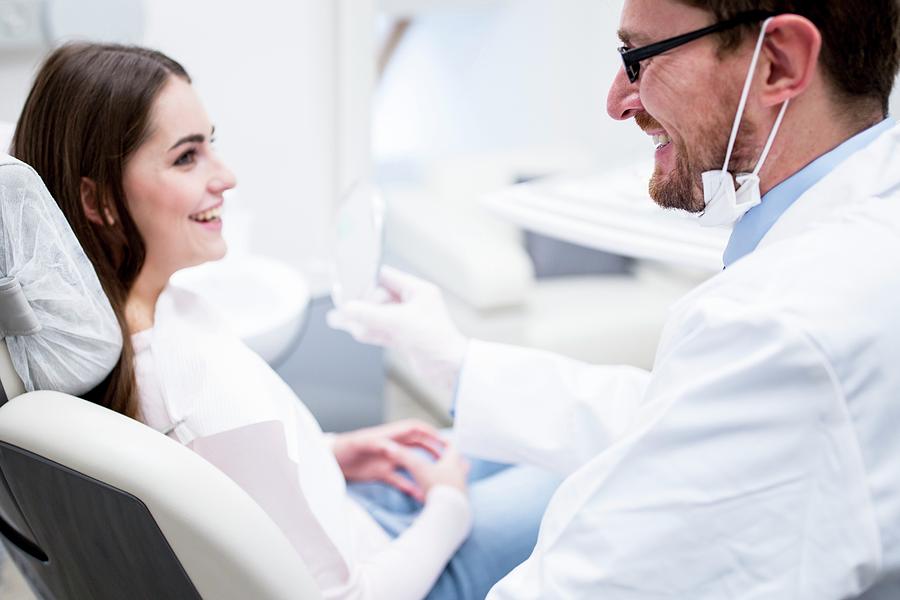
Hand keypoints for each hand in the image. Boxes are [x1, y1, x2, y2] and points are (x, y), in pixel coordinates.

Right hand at [327, 266, 468, 391]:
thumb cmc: (435, 340)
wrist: (450, 369)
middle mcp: (412, 303)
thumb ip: (370, 315)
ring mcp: (407, 321)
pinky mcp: (403, 337)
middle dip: (361, 306)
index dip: (366, 282)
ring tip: (341, 321)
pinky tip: (355, 332)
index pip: (385, 277)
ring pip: (377, 316)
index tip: (348, 286)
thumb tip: (346, 308)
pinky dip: (369, 332)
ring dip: (362, 320)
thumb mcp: (398, 322)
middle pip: (378, 298)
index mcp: (417, 290)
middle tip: (343, 310)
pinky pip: (381, 331)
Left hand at [332, 419, 446, 499]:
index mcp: (388, 436)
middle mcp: (391, 447)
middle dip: (433, 450)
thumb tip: (389, 445)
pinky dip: (410, 487)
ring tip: (437, 479)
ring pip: (412, 464)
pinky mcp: (381, 473)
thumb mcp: (358, 444)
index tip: (443, 441)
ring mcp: (387, 461)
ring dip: (424, 469)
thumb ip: (374, 443)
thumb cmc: (343, 448)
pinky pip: (400, 480)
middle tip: (447, 460)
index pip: (414, 429)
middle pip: (417, 445)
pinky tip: (419, 496)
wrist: (330, 461)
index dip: (429, 433)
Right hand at [394, 442, 469, 500]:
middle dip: (450, 460)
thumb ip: (404, 457)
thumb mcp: (418, 469)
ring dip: (449, 477)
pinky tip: (439, 496)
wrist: (449, 513)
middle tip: (441, 459)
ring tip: (438, 478)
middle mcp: (461, 474)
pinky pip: (455, 494)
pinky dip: (447, 492)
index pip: (452, 446)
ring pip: (458, 478)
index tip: (438, 441)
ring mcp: (462, 488)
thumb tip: (389, 447)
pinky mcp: (460, 502)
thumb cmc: (436, 487)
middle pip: (459, 462)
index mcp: (453, 462)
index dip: (444, 441)